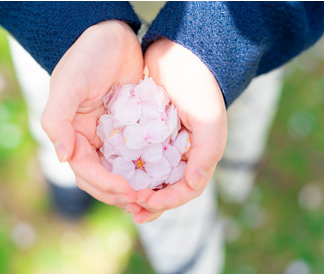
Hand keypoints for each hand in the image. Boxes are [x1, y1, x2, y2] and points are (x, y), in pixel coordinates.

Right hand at [41, 20, 143, 209]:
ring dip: (130, 187)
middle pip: (100, 177)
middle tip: (141, 201)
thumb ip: (57, 119)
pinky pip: (133, 155)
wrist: (113, 36)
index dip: (104, 183)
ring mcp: (109, 136)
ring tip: (150, 198)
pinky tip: (156, 176)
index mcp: (72, 133)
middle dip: (117, 193)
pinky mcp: (127, 130)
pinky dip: (141, 168)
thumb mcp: (68, 84)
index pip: (85, 168)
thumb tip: (62, 157)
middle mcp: (89, 138)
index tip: (127, 190)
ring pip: (117, 171)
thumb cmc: (88, 56)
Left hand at [133, 38, 227, 222]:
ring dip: (138, 188)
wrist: (181, 50)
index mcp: (199, 154)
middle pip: (167, 188)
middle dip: (150, 203)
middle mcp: (183, 152)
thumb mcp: (208, 118)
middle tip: (131, 211)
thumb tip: (193, 185)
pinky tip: (115, 170)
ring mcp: (165, 141)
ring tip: (121, 196)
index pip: (185, 189)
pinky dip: (129, 166)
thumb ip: (207, 152)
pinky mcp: (149, 130)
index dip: (167, 201)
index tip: (144, 203)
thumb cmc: (198, 85)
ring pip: (151, 175)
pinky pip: (138, 154)